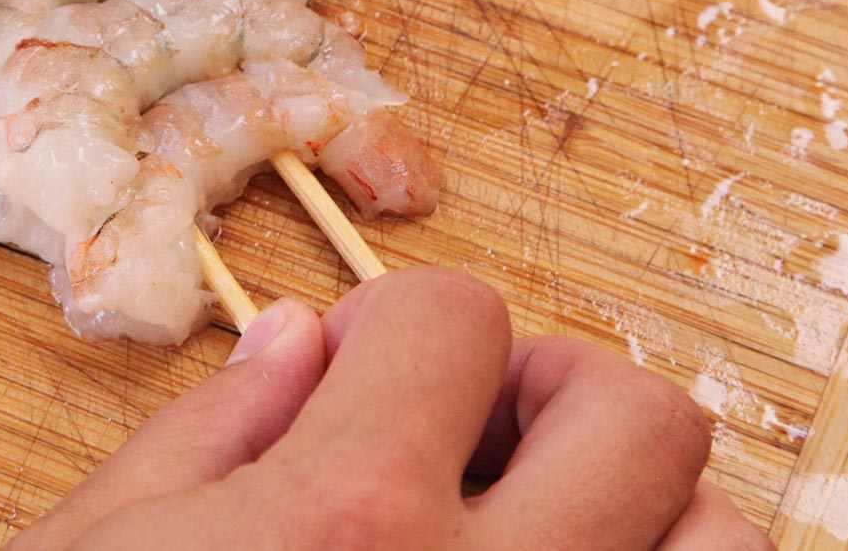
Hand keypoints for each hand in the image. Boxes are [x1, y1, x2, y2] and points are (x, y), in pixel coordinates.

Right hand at [17, 269, 770, 549]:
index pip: (457, 317)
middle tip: (467, 433)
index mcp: (346, 522)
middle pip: (638, 415)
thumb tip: (297, 341)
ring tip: (531, 536)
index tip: (354, 374)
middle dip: (550, 390)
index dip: (394, 324)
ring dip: (638, 516)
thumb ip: (209, 430)